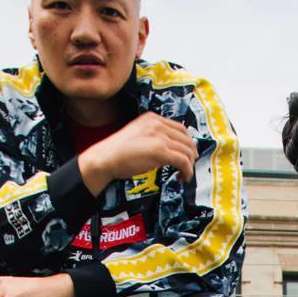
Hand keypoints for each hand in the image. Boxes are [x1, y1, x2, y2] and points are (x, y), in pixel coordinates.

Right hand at [79, 111, 196, 194]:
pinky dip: (188, 172)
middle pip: (187, 139)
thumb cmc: (118, 152)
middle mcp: (158, 124)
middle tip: (189, 167)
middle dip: (191, 155)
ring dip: (190, 165)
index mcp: (152, 118)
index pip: (180, 128)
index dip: (187, 142)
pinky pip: (183, 161)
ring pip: (187, 151)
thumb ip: (152, 137)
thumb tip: (168, 149)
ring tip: (184, 175)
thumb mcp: (137, 135)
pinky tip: (182, 178)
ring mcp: (160, 137)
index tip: (187, 154)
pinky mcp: (161, 151)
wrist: (106, 158)